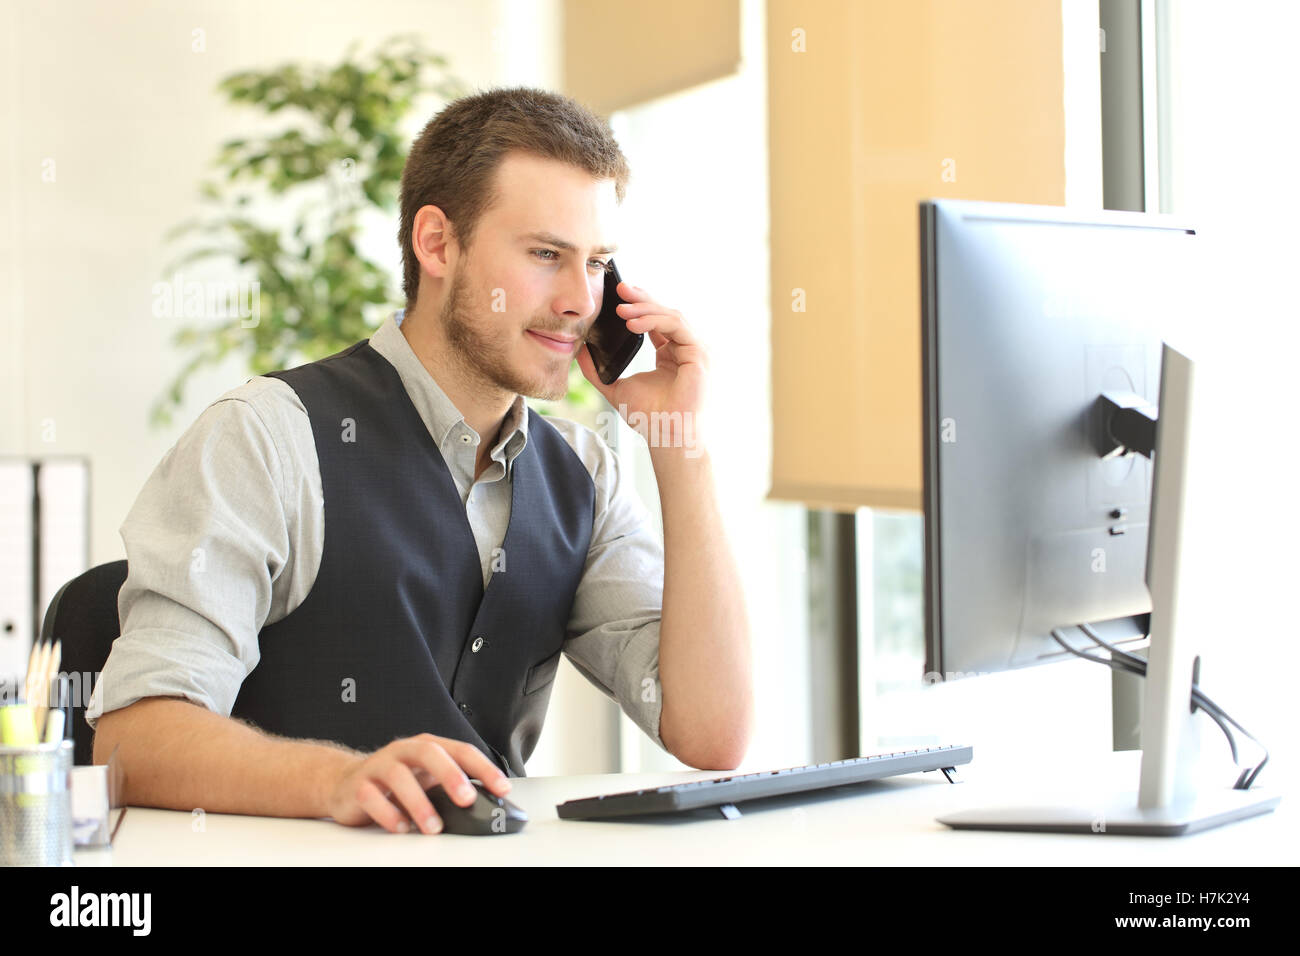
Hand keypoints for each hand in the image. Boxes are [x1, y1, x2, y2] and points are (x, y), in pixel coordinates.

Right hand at [325, 733, 510, 833]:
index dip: (484, 768)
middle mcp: (403, 751)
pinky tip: (402, 828)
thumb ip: (453, 786)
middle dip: (451, 775)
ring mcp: (379, 766)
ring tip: (433, 827)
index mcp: (427, 747)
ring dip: (419, 803)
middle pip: (429, 753)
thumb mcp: (427, 779)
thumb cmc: (396, 781)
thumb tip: (489, 804)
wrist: (346, 782)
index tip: (502, 788)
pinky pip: (371, 797)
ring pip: (399, 776)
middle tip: (466, 799)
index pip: (461, 751)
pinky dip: (388, 814)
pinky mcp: (358, 786)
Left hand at [576, 280, 709, 449]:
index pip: (656, 321)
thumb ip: (598, 370)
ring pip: (671, 316)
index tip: (618, 296)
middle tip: (620, 288)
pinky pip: (676, 326)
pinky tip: (633, 324)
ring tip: (621, 310)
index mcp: (669, 354)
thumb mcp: (615, 387)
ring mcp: (695, 350)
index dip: (638, 306)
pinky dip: (654, 321)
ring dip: (644, 309)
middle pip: (664, 313)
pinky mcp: (699, 354)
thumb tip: (579, 352)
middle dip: (641, 298)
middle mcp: (685, 348)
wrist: (666, 436)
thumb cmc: (648, 417)